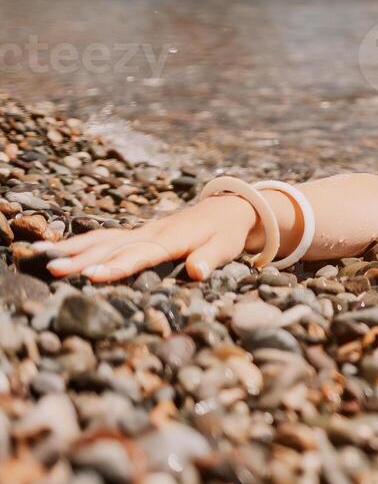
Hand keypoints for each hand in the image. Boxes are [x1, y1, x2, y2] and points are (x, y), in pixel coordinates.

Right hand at [41, 195, 257, 283]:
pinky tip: (56, 248)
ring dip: (74, 249)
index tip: (92, 276)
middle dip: (83, 260)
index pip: (139, 255)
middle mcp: (150, 233)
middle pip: (112, 248)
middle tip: (54, 270)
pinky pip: (104, 237)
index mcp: (171, 239)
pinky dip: (80, 242)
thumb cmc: (227, 232)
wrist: (227, 207)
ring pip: (102, 240)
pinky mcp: (137, 234)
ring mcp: (141, 232)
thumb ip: (209, 259)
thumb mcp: (226, 247)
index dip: (116, 267)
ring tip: (43, 256)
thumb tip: (196, 273)